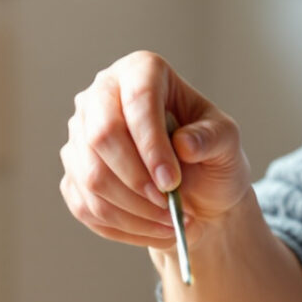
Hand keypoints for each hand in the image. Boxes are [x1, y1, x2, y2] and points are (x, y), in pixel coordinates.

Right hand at [57, 51, 252, 250]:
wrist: (196, 189)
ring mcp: (80, 135)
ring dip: (133, 211)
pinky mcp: (74, 174)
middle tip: (168, 206)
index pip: (137, 100)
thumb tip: (185, 144)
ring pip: (92, 178)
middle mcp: (101, 96)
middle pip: (101, 136)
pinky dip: (124, 227)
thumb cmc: (209, 154)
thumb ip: (213, 138)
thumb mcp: (227, 142)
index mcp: (141, 72)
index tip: (171, 181)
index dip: (151, 144)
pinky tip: (153, 230)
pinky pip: (88, 207)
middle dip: (137, 180)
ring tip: (171, 223)